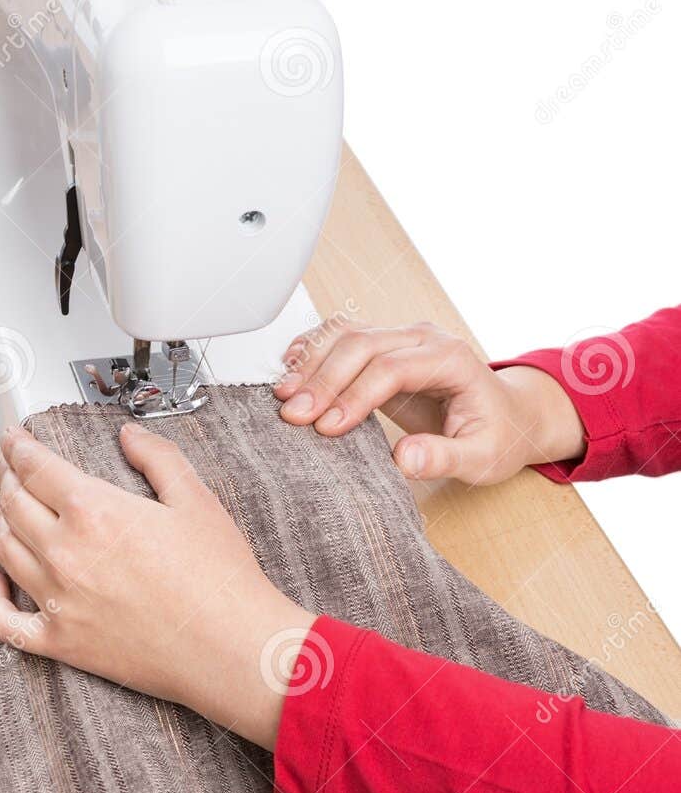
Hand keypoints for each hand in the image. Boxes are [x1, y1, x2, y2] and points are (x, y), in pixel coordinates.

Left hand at [0, 421, 313, 750]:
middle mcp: (65, 552)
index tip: (13, 438)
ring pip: (5, 551)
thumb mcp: (195, 498)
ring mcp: (57, 601)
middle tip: (11, 466)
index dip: (19, 447)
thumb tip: (129, 436)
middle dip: (8, 477)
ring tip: (10, 510)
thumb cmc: (219, 576)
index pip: (36, 468)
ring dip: (1, 524)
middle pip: (13, 504)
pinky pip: (5, 622)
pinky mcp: (61, 642)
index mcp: (93, 510)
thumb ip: (158, 458)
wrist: (229, 647)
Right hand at [274, 321, 584, 484]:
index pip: (392, 368)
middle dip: (323, 379)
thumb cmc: (499, 436)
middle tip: (293, 414)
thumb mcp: (482, 459)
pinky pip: (343, 336)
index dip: (355, 395)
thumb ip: (444, 457)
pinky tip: (291, 366)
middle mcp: (424, 338)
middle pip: (362, 344)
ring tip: (283, 394)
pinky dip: (314, 348)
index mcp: (451, 359)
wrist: (510, 416)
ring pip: (347, 333)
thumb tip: (402, 458)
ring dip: (311, 361)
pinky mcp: (385, 346)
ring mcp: (402, 337)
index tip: (327, 427)